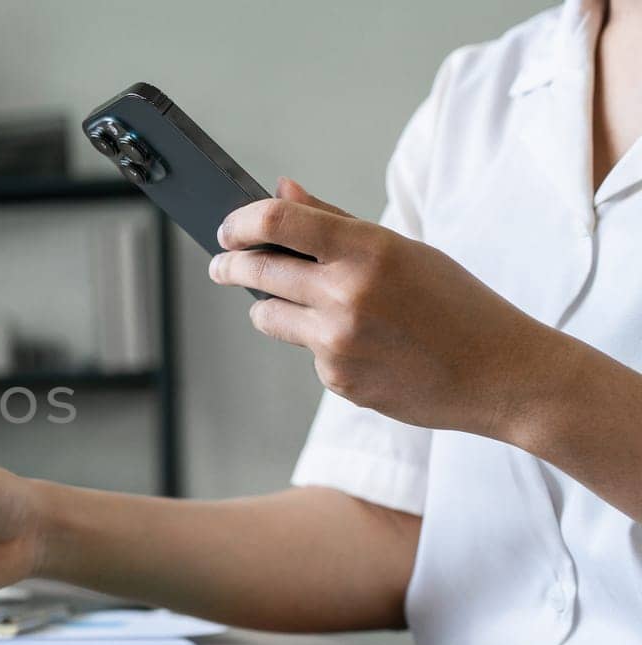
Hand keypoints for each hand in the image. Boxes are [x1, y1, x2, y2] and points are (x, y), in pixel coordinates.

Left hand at [208, 177, 559, 435]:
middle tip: (221, 263)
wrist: (500, 373)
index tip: (228, 228)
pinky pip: (306, 352)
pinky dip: (320, 345)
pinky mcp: (337, 379)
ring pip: (268, 316)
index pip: (278, 221)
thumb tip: (281, 189)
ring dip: (271, 306)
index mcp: (368, 250)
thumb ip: (334, 221)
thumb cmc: (455, 304)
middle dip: (229, 264)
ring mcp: (338, 341)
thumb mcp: (403, 250)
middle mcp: (346, 294)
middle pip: (256, 271)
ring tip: (303, 305)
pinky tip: (364, 346)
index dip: (241, 222)